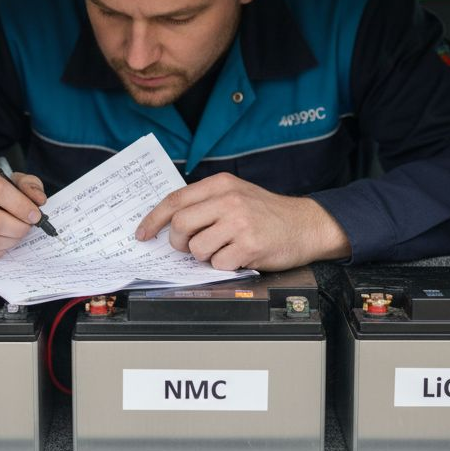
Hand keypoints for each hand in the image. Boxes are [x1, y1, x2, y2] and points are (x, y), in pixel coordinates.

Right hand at [0, 164, 47, 259]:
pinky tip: (2, 239)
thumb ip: (26, 184)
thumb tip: (39, 200)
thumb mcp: (4, 178)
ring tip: (17, 232)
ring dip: (12, 240)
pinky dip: (0, 248)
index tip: (35, 214)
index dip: (20, 205)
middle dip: (19, 227)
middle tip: (28, 226)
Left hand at [134, 173, 351, 270]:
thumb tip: (169, 222)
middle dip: (178, 242)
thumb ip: (206, 203)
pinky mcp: (249, 245)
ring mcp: (239, 222)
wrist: (306, 224)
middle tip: (190, 247)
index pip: (175, 200)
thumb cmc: (268, 213)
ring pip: (197, 249)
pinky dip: (224, 266)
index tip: (143, 233)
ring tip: (223, 249)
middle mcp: (229, 200)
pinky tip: (239, 256)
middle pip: (180, 225)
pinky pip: (218, 264)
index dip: (153, 219)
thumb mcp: (236, 194)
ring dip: (204, 256)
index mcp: (221, 184)